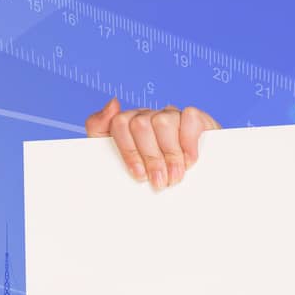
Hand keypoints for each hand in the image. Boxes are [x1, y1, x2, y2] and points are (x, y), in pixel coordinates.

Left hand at [85, 97, 221, 190]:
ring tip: (175, 176)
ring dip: (170, 155)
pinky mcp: (194, 119)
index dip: (129, 151)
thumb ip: (100, 128)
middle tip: (159, 181)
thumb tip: (113, 102)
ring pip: (164, 122)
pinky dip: (189, 142)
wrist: (185, 192)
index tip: (139, 174)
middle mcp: (149, 116)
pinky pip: (189, 118)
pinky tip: (189, 160)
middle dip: (151, 158)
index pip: (120, 124)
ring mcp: (172, 115)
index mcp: (129, 124)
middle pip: (141, 124)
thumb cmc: (150, 176)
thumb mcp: (117, 160)